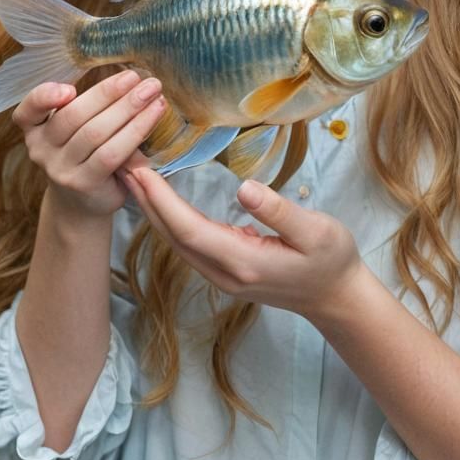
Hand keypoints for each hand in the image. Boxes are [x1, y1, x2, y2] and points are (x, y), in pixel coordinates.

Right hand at [12, 70, 165, 219]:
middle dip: (107, 92)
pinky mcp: (84, 183)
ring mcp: (60, 169)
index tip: (69, 88)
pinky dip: (134, 131)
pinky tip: (152, 114)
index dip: (44, 97)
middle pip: (73, 115)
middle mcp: (41, 149)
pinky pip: (111, 153)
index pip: (27, 112)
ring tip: (151, 92)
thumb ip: (87, 108)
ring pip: (94, 133)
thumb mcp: (75, 130)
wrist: (83, 202)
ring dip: (127, 108)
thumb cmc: (84, 155)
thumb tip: (131, 82)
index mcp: (35, 129)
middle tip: (136, 76)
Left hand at [123, 166, 363, 319]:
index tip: (141, 172)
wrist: (336, 297)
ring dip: (151, 208)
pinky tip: (160, 199)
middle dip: (145, 200)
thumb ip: (280, 212)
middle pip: (172, 236)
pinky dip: (167, 217)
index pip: (190, 230)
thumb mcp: (317, 231)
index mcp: (243, 262)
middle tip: (123, 163)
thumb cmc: (331, 259)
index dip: (162, 201)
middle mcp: (224, 272)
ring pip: (175, 241)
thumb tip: (245, 188)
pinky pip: (186, 242)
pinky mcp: (224, 269)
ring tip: (133, 175)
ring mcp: (222, 274)